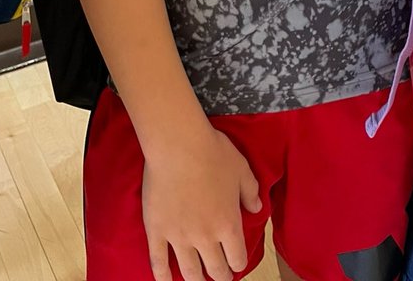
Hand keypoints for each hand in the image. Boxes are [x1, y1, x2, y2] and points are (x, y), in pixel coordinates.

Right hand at [143, 122, 261, 280]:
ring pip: (188, 272)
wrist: (179, 145)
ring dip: (196, 280)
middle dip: (221, 276)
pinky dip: (163, 277)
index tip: (236, 263)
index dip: (238, 263)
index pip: (237, 258)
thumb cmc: (214, 153)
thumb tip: (256, 209)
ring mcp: (178, 237)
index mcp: (228, 224)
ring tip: (198, 280)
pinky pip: (158, 262)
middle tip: (220, 276)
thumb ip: (251, 192)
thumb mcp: (241, 169)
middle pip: (215, 269)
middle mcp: (205, 237)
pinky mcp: (156, 232)